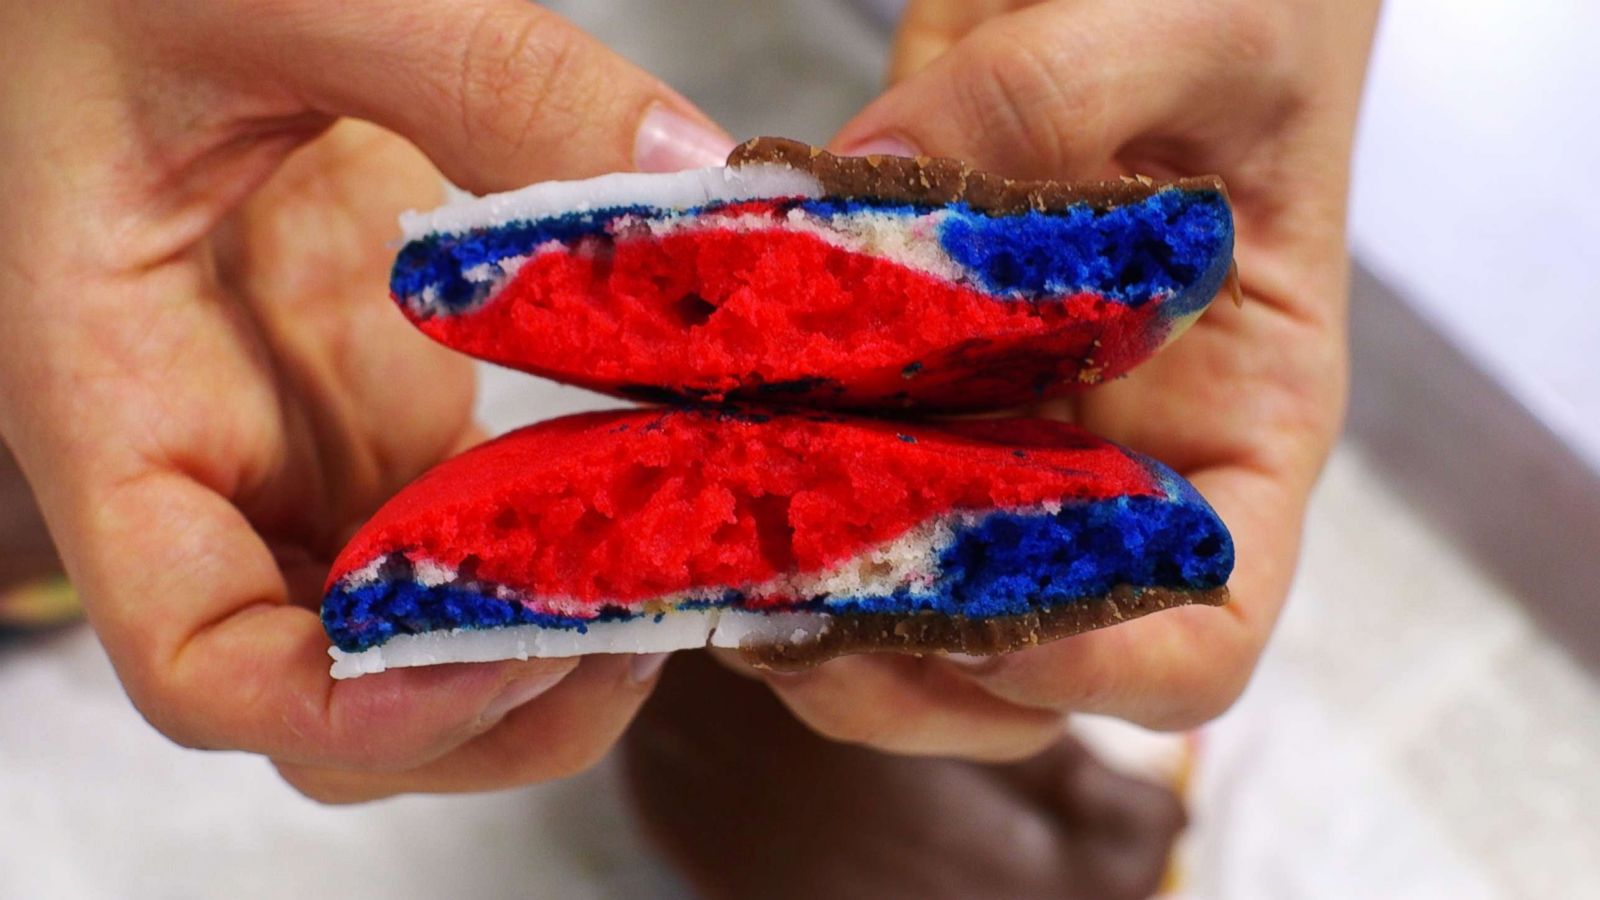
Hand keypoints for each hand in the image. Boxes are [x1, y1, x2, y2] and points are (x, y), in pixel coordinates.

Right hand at [0, 0, 731, 800]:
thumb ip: (478, 74)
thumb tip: (687, 174)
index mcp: (124, 395)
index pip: (197, 656)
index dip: (347, 707)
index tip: (509, 654)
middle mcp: (216, 456)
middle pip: (327, 698)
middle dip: (486, 704)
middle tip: (640, 631)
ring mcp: (307, 436)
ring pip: (408, 636)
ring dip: (540, 648)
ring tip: (675, 576)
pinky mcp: (381, 394)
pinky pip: (469, 528)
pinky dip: (563, 545)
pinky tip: (657, 493)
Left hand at [749, 0, 1380, 759]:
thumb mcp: (1199, 27)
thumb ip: (1053, 95)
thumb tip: (872, 180)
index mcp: (1236, 424)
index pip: (1201, 631)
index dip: (1104, 668)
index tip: (988, 628)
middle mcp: (1112, 455)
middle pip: (1023, 656)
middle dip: (906, 661)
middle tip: (792, 610)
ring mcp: (996, 423)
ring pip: (904, 589)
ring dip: (808, 597)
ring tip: (717, 547)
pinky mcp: (896, 367)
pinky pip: (823, 462)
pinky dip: (754, 480)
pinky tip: (685, 442)